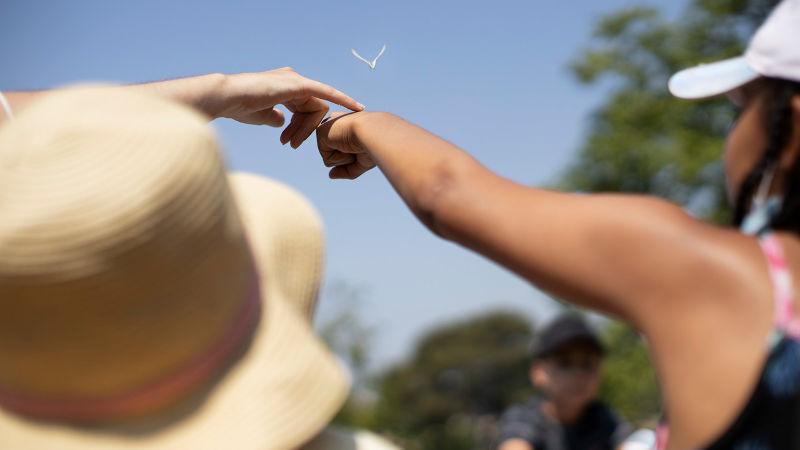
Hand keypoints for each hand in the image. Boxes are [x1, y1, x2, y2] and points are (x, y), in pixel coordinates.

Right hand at [207, 68, 362, 147]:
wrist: (227, 97)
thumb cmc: (239, 107)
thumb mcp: (261, 116)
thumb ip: (275, 119)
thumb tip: (283, 124)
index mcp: (284, 86)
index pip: (303, 108)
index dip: (301, 125)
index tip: (295, 140)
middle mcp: (292, 80)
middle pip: (312, 109)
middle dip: (304, 130)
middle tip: (290, 145)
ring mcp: (296, 80)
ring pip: (316, 109)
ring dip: (306, 129)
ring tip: (290, 142)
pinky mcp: (298, 84)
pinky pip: (326, 93)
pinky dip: (342, 100)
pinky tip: (357, 108)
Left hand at [316, 111, 375, 178]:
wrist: (375, 131)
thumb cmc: (375, 143)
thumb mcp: (363, 160)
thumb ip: (347, 169)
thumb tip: (330, 175)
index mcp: (345, 124)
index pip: (342, 149)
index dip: (355, 154)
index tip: (367, 140)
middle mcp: (335, 124)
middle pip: (336, 156)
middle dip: (350, 158)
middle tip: (360, 144)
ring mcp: (327, 127)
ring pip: (331, 160)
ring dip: (345, 159)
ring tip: (354, 143)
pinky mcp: (320, 132)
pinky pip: (328, 160)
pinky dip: (339, 158)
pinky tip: (346, 144)